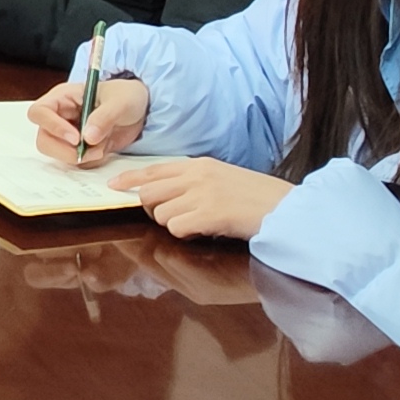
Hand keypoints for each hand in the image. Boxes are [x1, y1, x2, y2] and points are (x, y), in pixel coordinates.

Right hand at [28, 72, 151, 166]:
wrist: (140, 110)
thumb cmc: (127, 96)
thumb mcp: (120, 101)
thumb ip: (104, 117)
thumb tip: (88, 138)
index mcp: (63, 97)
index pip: (40, 112)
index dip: (52, 126)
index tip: (76, 138)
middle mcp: (59, 116)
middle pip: (43, 138)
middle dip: (65, 149)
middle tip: (88, 150)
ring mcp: (66, 134)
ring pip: (55, 153)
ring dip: (77, 157)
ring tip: (100, 148)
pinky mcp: (76, 148)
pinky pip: (72, 161)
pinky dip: (87, 161)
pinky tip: (103, 149)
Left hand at [114, 156, 295, 239]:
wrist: (286, 209)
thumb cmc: (257, 198)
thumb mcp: (223, 179)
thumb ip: (195, 183)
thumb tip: (166, 196)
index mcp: (200, 165)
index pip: (153, 169)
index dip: (130, 178)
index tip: (114, 186)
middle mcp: (197, 176)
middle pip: (148, 193)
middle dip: (153, 210)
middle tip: (175, 218)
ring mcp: (202, 194)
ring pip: (160, 213)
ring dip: (174, 225)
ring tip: (199, 225)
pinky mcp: (209, 214)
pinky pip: (176, 228)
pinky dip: (186, 234)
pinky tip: (206, 232)